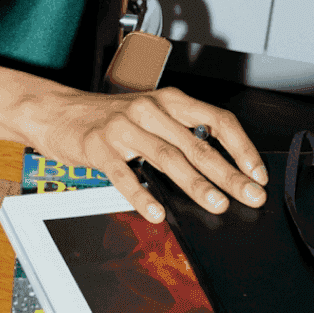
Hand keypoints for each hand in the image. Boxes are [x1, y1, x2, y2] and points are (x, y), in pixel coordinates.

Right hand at [10, 86, 267, 222]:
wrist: (57, 111)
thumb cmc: (108, 117)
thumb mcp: (149, 114)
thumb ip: (180, 133)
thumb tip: (221, 168)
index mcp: (168, 100)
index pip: (216, 119)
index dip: (241, 147)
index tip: (256, 172)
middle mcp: (149, 109)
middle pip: (197, 143)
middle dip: (228, 173)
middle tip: (250, 195)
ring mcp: (123, 127)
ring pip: (168, 157)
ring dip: (195, 183)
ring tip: (216, 204)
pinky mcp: (99, 147)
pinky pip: (124, 174)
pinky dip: (142, 195)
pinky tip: (156, 212)